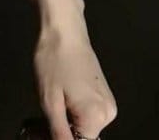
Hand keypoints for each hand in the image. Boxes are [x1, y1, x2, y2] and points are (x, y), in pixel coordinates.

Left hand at [33, 12, 116, 139]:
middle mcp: (109, 112)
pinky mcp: (102, 93)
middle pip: (85, 135)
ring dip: (69, 117)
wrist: (63, 29)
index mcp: (97, 116)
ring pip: (86, 124)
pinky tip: (63, 91)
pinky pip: (88, 112)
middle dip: (66, 128)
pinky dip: (74, 108)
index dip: (63, 137)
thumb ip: (59, 131)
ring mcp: (107, 101)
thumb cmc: (54, 58)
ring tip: (56, 95)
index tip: (49, 127)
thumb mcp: (49, 100)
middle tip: (49, 109)